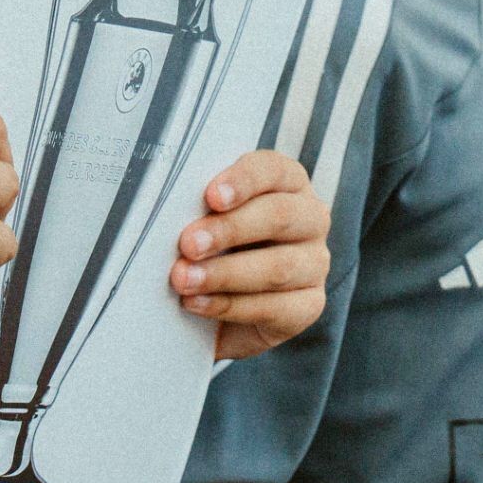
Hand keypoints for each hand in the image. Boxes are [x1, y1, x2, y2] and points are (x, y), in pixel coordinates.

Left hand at [171, 149, 331, 360]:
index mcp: (287, 184)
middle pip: (279, 216)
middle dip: (229, 230)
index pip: (274, 170)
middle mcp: (309, 219)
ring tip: (184, 280)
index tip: (211, 196)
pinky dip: (230, 306)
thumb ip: (199, 208)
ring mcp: (314, 263)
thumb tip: (169, 208)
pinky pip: (275, 307)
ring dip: (224, 274)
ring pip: (278, 267)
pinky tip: (198, 303)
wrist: (219, 311)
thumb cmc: (213, 249)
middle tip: (188, 244)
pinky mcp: (309, 305)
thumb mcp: (206, 220)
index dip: (243, 181)